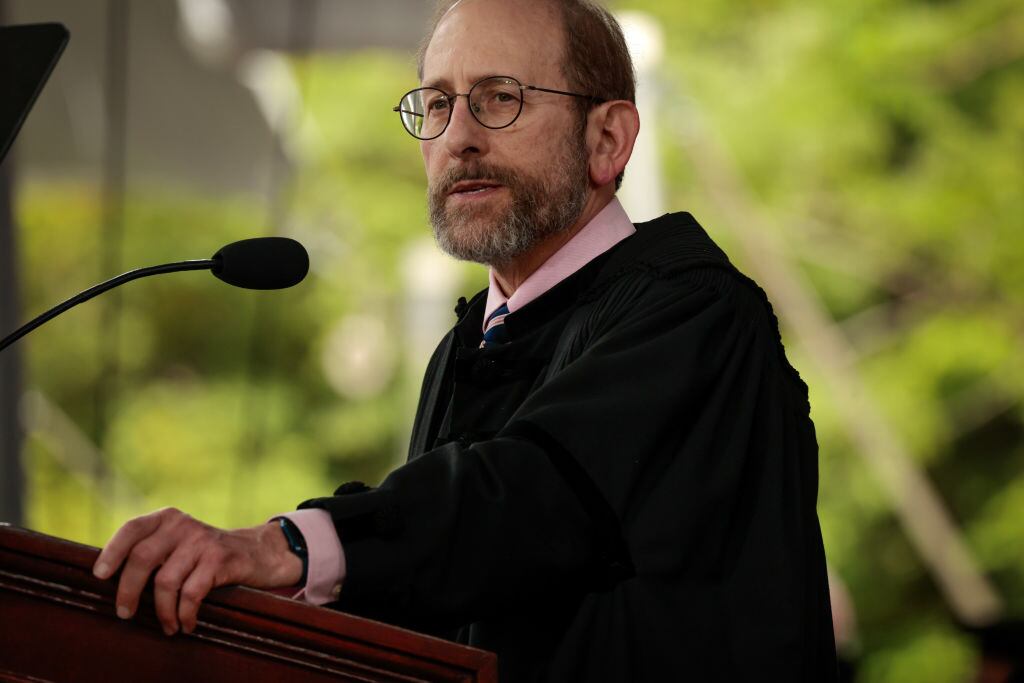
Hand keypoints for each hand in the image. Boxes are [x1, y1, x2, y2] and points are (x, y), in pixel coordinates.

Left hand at [93, 507, 302, 635]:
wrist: (256, 552)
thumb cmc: (205, 555)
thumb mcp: (178, 543)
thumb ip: (152, 550)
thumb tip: (108, 579)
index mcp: (167, 518)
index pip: (132, 529)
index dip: (112, 551)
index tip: (100, 575)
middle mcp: (182, 524)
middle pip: (142, 558)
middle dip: (128, 591)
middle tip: (124, 614)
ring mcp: (202, 540)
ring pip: (165, 581)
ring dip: (161, 611)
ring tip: (166, 625)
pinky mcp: (219, 559)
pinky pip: (191, 593)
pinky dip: (184, 614)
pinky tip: (186, 624)